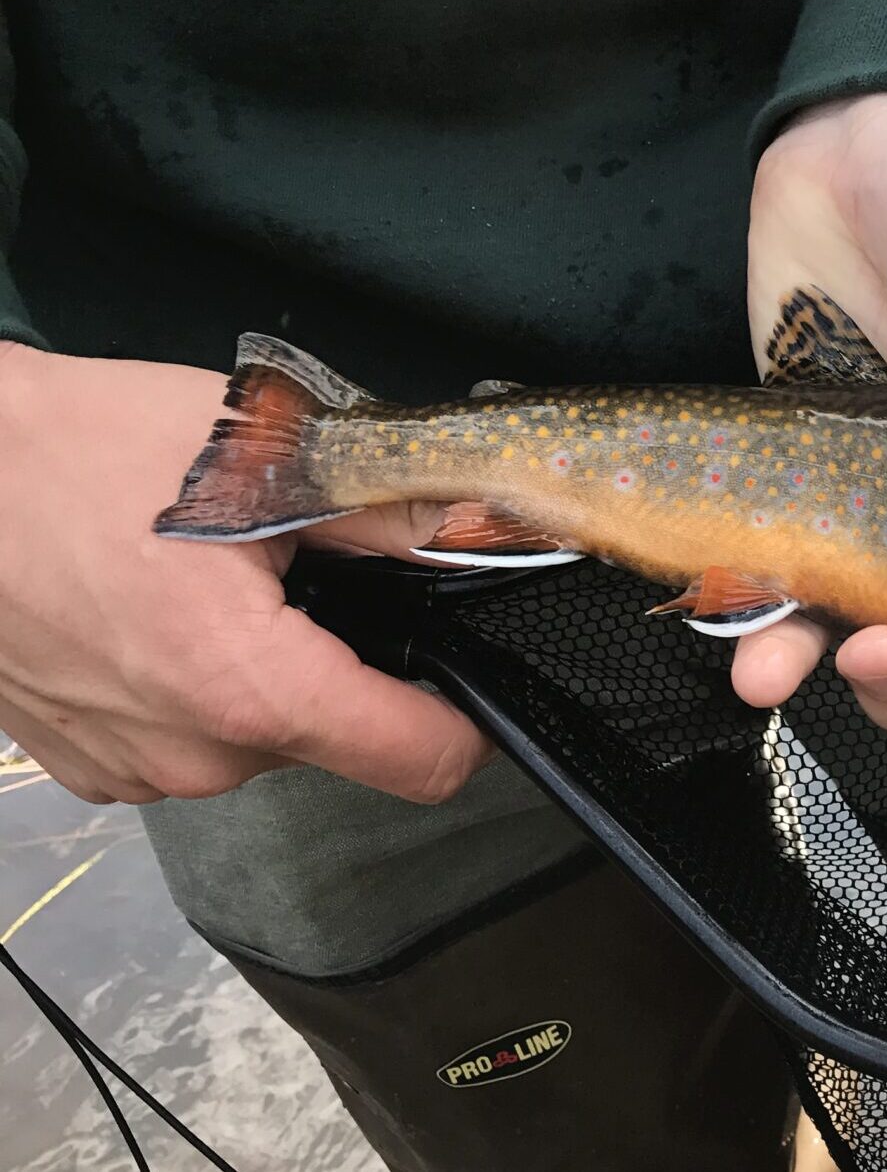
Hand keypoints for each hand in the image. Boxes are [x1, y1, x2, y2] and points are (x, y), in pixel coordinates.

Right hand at [0, 342, 489, 804]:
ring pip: (265, 736)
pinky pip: (192, 737)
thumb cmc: (72, 451)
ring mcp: (133, 770)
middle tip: (303, 573)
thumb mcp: (264, 459)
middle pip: (341, 737)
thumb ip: (389, 514)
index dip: (468, 726)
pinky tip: (163, 611)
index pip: (421, 762)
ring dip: (269, 668)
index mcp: (249, 690)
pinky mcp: (91, 763)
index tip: (473, 686)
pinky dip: (200, 682)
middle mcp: (193, 757)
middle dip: (347, 658)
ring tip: (218, 582)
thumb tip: (479, 534)